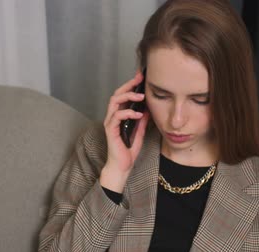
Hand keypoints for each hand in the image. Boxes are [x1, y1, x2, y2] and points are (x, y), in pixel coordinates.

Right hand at [100, 70, 149, 192]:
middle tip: (140, 79)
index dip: (131, 85)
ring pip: (115, 102)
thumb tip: (148, 109)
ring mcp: (110, 123)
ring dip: (128, 96)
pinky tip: (138, 114)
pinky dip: (128, 112)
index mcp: (119, 116)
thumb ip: (142, 121)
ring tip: (140, 96)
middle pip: (117, 94)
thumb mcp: (139, 132)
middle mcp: (112, 117)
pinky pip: (117, 116)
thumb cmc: (127, 152)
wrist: (122, 167)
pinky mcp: (110, 130)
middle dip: (128, 85)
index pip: (123, 96)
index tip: (141, 77)